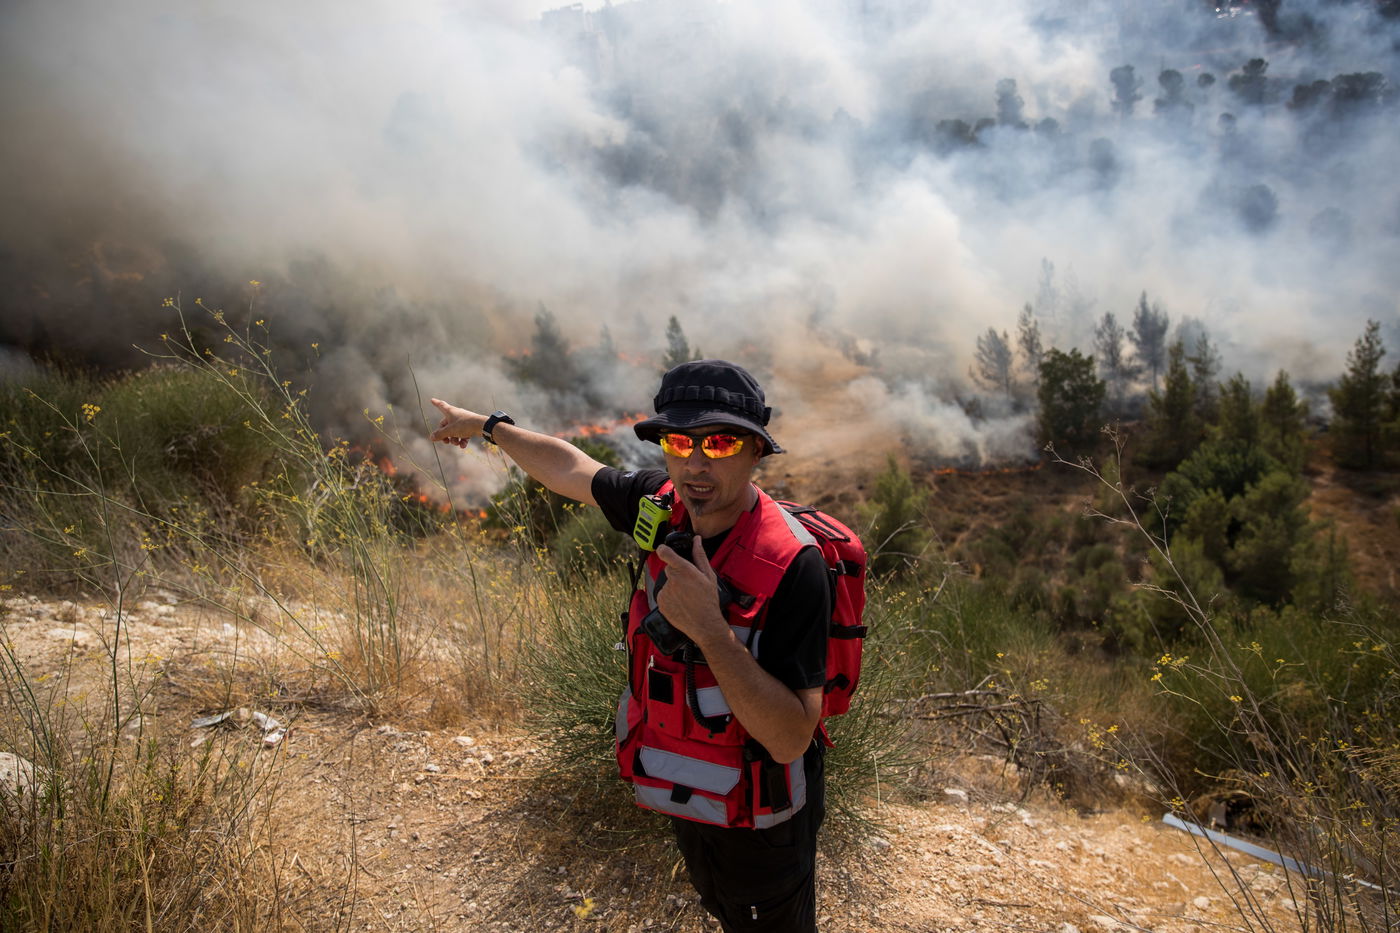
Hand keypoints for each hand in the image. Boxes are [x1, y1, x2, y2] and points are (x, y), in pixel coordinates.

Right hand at [428, 398, 485, 448]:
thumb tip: (431, 437)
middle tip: (446, 442)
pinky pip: (463, 434)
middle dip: (445, 435)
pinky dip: (462, 440)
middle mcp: (456, 414)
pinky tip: (463, 446)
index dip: (436, 403)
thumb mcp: (449, 431)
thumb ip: (439, 434)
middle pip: (446, 425)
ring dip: (454, 439)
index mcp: (450, 411)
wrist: (482, 426)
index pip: (441, 405)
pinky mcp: (470, 426)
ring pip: (455, 431)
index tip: (432, 399)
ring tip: (456, 443)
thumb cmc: (464, 425)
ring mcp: (463, 420)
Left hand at [654, 535, 729, 649]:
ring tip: (687, 597)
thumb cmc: (708, 601)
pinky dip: (670, 598)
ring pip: (667, 584)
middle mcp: (672, 579)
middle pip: (669, 570)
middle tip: (689, 585)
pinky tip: (681, 604)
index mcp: (684, 570)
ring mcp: (665, 592)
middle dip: (677, 574)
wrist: (704, 624)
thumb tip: (696, 541)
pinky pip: (663, 596)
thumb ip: (700, 556)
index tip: (663, 550)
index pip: (665, 553)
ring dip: (674, 588)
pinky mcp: (661, 603)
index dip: (663, 550)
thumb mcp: (709, 576)